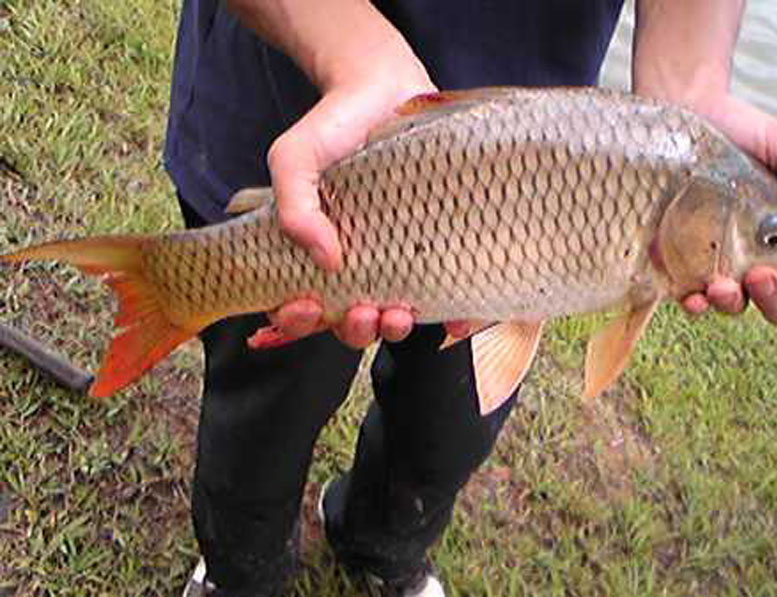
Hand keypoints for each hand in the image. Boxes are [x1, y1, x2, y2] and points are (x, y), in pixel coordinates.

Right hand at [258, 61, 434, 348]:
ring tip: (398, 314)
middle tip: (363, 311)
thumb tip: (326, 257)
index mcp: (317, 254)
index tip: (306, 306)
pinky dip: (453, 317)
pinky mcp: (440, 247)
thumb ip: (294, 205)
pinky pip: (449, 295)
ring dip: (394, 329)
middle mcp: (359, 265)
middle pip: (352, 323)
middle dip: (355, 330)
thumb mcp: (294, 159)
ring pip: (395, 317)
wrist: (384, 86)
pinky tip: (454, 322)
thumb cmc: (333, 126)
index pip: (301, 308)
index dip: (298, 321)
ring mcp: (401, 259)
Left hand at [680, 95, 776, 323]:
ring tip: (721, 285)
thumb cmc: (738, 127)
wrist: (683, 111)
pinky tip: (693, 296)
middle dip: (774, 299)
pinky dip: (694, 304)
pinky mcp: (680, 260)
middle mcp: (758, 253)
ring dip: (732, 303)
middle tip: (761, 276)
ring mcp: (718, 260)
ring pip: (734, 303)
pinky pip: (690, 296)